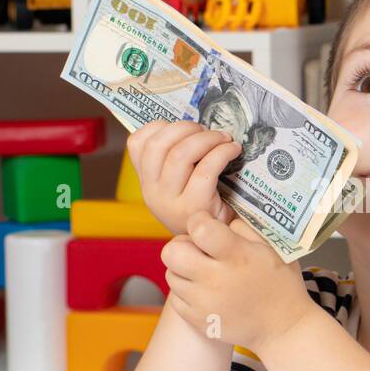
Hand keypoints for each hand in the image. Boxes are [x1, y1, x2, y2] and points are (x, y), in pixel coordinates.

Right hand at [125, 120, 241, 235]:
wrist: (218, 244)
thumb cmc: (204, 207)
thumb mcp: (179, 186)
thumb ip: (175, 161)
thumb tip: (195, 126)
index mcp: (146, 182)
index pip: (136, 143)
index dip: (161, 126)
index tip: (185, 128)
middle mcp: (152, 192)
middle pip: (159, 144)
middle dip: (187, 128)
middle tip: (208, 132)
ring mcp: (170, 202)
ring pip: (180, 154)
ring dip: (207, 138)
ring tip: (224, 139)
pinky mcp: (194, 207)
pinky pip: (205, 168)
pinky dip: (222, 152)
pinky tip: (233, 150)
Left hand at [161, 211, 312, 352]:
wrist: (284, 328)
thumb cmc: (280, 282)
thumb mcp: (272, 247)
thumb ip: (243, 228)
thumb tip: (217, 219)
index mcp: (237, 256)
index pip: (198, 228)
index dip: (199, 220)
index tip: (208, 226)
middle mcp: (216, 280)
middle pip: (171, 252)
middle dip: (182, 245)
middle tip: (198, 250)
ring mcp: (204, 303)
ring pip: (171, 275)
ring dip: (184, 269)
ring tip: (205, 272)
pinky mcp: (198, 321)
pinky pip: (176, 299)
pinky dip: (187, 292)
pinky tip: (206, 291)